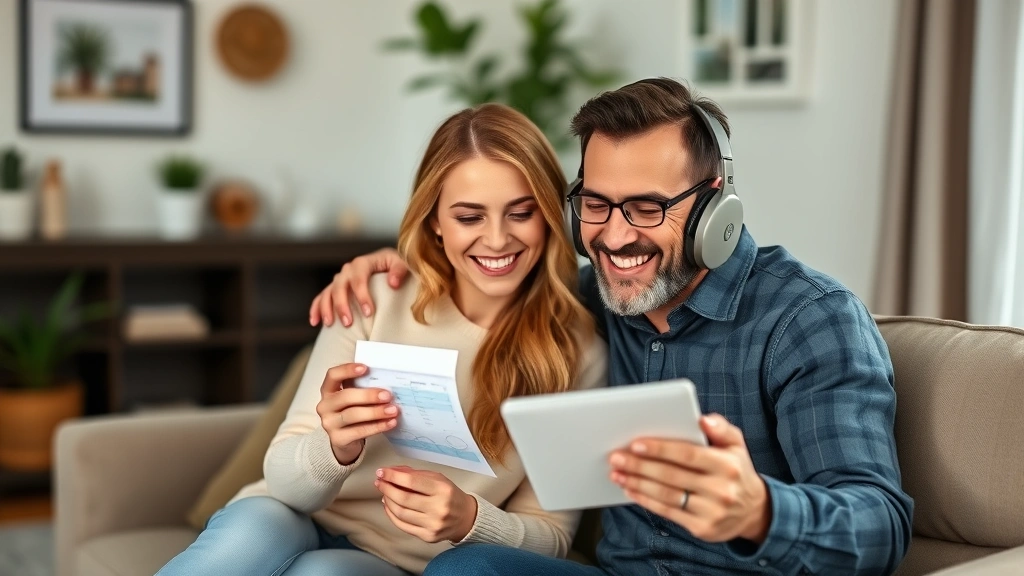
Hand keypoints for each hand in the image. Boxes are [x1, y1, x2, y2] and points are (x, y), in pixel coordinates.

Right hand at [309, 248, 407, 326]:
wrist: (389, 265)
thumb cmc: (397, 266)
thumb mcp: (402, 264)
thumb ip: (399, 270)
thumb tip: (393, 283)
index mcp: (363, 262)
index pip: (359, 278)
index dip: (361, 295)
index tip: (368, 313)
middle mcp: (348, 269)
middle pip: (339, 286)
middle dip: (342, 305)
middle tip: (348, 323)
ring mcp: (340, 278)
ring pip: (327, 292)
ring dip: (327, 308)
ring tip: (330, 325)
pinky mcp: (335, 288)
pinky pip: (321, 297)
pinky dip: (316, 309)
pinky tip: (315, 322)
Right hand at [316, 363, 399, 464]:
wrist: (346, 439)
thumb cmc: (353, 411)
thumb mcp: (354, 397)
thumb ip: (363, 387)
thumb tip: (388, 380)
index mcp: (328, 390)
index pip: (333, 375)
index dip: (347, 370)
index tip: (366, 368)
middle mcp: (325, 406)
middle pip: (345, 397)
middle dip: (368, 395)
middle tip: (388, 395)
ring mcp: (329, 423)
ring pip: (352, 415)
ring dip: (375, 412)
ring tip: (393, 410)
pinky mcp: (338, 439)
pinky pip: (359, 431)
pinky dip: (377, 427)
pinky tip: (390, 423)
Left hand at [375, 465, 477, 543]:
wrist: (466, 518)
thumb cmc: (449, 495)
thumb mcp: (437, 479)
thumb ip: (415, 475)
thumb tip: (391, 472)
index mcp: (442, 490)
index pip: (411, 482)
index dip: (392, 476)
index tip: (381, 472)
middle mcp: (438, 508)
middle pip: (403, 499)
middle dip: (386, 488)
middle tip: (379, 482)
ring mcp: (433, 525)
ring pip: (400, 513)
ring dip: (387, 501)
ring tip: (384, 493)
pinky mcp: (428, 537)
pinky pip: (403, 526)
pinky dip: (392, 515)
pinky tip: (389, 506)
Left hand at [609, 413, 770, 543]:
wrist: (753, 511)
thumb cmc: (735, 470)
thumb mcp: (736, 445)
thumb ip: (721, 428)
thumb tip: (702, 419)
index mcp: (727, 465)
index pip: (688, 454)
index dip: (660, 449)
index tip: (635, 443)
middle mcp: (721, 489)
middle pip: (671, 475)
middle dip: (639, 466)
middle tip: (616, 457)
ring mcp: (712, 511)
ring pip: (666, 495)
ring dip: (637, 483)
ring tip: (617, 473)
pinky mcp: (702, 528)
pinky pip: (668, 512)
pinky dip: (645, 500)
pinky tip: (630, 490)